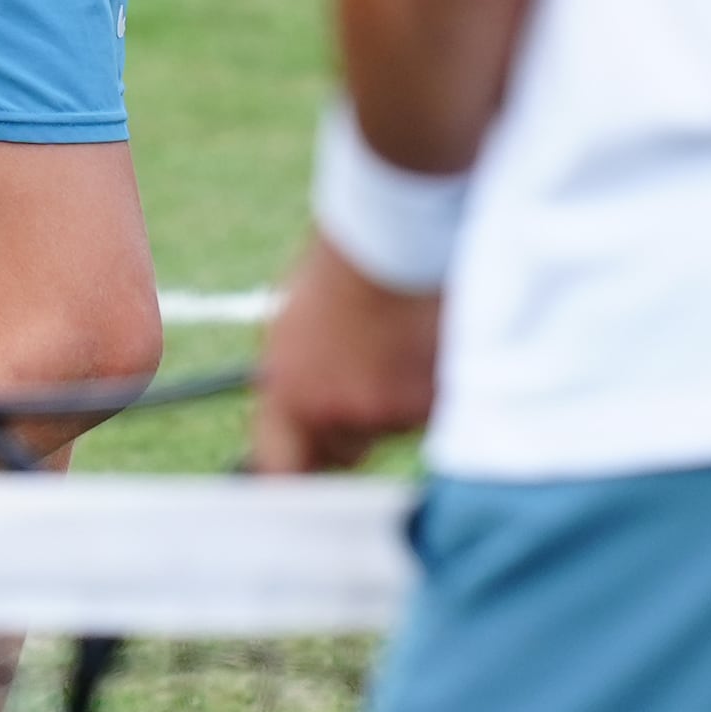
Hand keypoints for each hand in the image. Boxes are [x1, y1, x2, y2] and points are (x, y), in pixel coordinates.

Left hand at [246, 236, 443, 475]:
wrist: (392, 236)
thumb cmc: (339, 271)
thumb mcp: (291, 330)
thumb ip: (293, 386)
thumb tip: (299, 422)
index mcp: (290, 396)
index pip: (280, 469)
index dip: (292, 475)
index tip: (300, 474)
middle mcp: (334, 413)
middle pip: (343, 452)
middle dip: (351, 429)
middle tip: (361, 382)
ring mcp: (386, 412)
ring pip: (390, 428)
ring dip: (393, 400)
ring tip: (392, 339)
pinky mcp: (430, 402)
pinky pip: (427, 410)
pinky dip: (426, 384)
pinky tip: (420, 340)